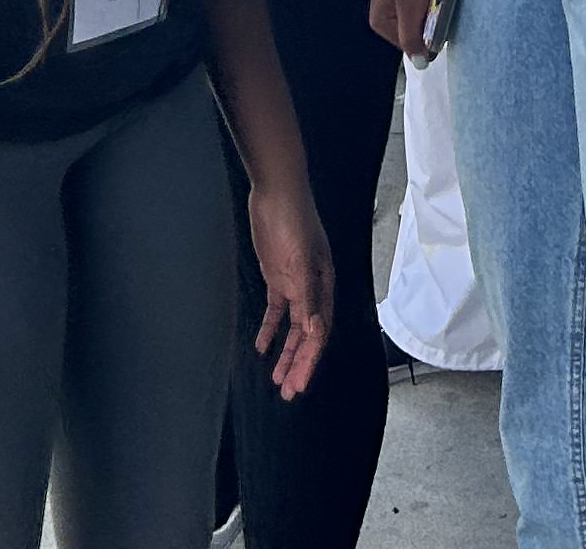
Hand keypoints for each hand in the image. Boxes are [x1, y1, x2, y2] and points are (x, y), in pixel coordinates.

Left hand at [243, 175, 332, 399]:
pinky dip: (270, 329)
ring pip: (292, 327)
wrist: (276, 193)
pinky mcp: (278, 276)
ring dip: (285, 352)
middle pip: (307, 335)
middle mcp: (312, 289)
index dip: (308, 361)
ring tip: (277, 379)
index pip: (317, 333)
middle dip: (298, 364)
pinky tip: (262, 346)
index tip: (297, 385)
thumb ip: (308, 297)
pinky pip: (276, 311)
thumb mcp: (301, 262)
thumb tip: (315, 331)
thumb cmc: (293, 223)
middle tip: (289, 393)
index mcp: (323, 287)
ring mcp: (295, 283)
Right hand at [368, 0, 448, 59]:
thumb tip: (419, 65)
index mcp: (381, 22)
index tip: (438, 13)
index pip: (413, 46)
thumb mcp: (412, 5)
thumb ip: (413, 37)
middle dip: (432, 17)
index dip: (430, 35)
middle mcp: (385, 12)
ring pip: (424, 13)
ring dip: (435, 2)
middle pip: (418, 30)